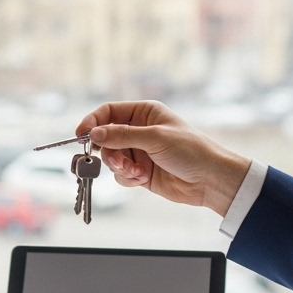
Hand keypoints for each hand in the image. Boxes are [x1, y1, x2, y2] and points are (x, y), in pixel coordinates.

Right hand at [77, 101, 251, 215]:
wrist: (210, 180)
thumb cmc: (190, 150)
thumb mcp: (154, 138)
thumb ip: (121, 135)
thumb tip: (93, 134)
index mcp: (144, 112)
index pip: (108, 112)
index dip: (93, 122)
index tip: (81, 135)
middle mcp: (139, 130)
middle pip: (106, 138)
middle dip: (110, 152)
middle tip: (119, 161)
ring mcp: (139, 152)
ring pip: (111, 158)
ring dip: (120, 167)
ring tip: (137, 172)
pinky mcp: (141, 172)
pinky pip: (120, 174)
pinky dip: (128, 178)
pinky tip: (144, 179)